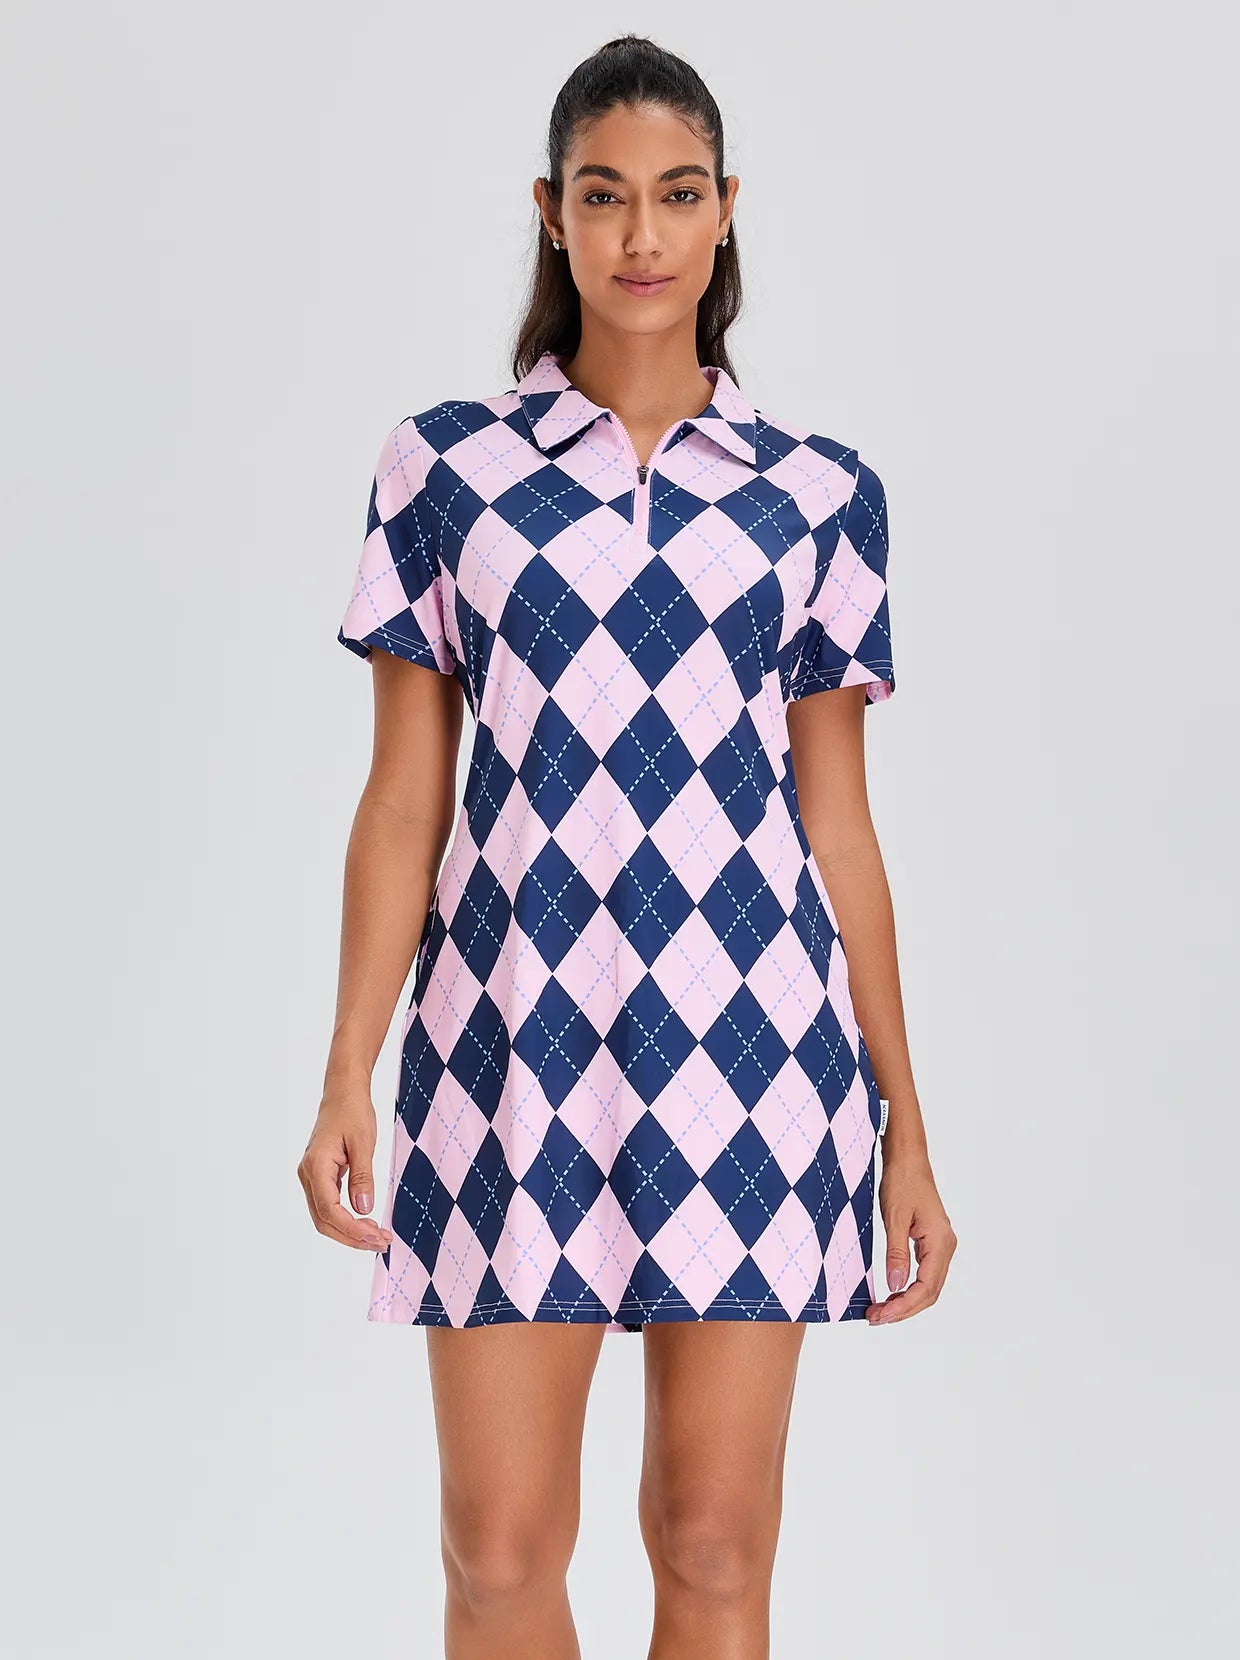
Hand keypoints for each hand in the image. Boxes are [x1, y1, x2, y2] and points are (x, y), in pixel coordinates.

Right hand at [297, 1090, 393, 1251]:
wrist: (343, 1093)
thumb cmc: (353, 1112)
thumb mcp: (363, 1142)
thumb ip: (363, 1176)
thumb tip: (363, 1209)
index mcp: (316, 1166)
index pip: (329, 1210)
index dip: (351, 1228)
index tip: (375, 1236)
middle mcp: (308, 1175)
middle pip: (324, 1220)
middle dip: (352, 1237)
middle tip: (382, 1242)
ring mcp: (311, 1178)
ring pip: (325, 1217)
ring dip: (349, 1232)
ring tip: (377, 1238)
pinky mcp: (320, 1178)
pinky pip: (329, 1207)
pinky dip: (346, 1220)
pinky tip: (366, 1224)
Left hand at [866, 1148, 955, 1324]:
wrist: (908, 1160)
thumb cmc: (902, 1182)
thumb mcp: (895, 1218)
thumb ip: (896, 1253)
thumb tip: (895, 1285)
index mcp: (940, 1242)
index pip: (926, 1287)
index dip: (904, 1305)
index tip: (882, 1314)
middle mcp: (945, 1246)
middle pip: (929, 1292)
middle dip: (903, 1309)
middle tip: (875, 1318)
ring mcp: (940, 1245)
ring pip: (928, 1285)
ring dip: (906, 1301)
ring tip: (881, 1312)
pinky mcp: (931, 1242)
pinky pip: (924, 1273)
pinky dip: (909, 1288)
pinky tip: (892, 1294)